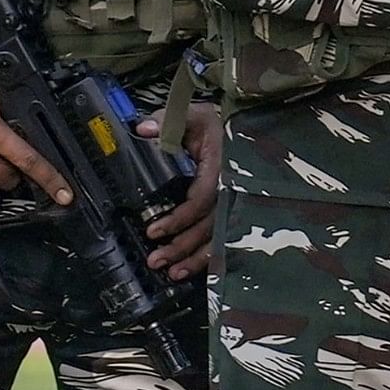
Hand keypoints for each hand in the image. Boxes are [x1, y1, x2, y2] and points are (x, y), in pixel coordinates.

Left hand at [140, 105, 222, 278]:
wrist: (245, 130)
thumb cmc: (218, 125)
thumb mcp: (195, 116)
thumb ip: (169, 120)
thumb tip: (144, 130)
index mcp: (221, 167)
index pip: (202, 198)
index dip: (180, 218)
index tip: (153, 229)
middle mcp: (233, 190)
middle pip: (210, 225)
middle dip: (182, 246)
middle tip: (156, 259)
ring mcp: (237, 204)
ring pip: (219, 237)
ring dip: (195, 258)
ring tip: (172, 273)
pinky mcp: (236, 213)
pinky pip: (226, 240)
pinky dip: (209, 258)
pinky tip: (191, 271)